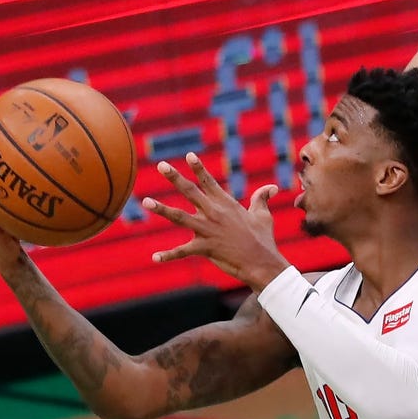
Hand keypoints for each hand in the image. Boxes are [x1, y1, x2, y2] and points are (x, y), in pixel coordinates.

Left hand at [143, 153, 289, 290]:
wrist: (262, 262)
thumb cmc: (263, 239)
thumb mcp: (264, 216)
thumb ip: (262, 199)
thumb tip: (272, 187)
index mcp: (227, 204)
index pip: (209, 182)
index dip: (198, 168)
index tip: (189, 155)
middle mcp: (215, 213)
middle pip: (191, 192)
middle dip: (175, 177)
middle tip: (161, 165)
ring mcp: (208, 230)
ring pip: (180, 217)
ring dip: (161, 209)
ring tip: (145, 201)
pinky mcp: (205, 248)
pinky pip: (183, 252)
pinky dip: (169, 255)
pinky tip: (154, 257)